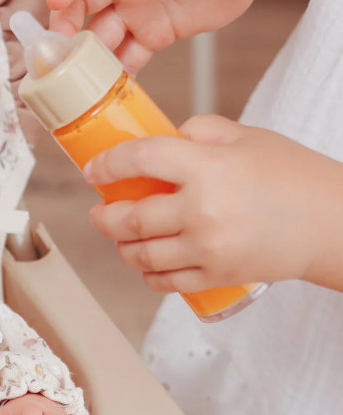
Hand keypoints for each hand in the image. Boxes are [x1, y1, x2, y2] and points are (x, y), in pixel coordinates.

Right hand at [47, 0, 276, 71]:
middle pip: (85, 2)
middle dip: (66, 25)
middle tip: (58, 51)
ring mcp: (138, 12)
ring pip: (102, 36)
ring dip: (89, 57)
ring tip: (80, 81)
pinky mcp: (150, 35)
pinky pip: (127, 57)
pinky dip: (116, 75)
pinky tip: (109, 94)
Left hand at [84, 115, 342, 291]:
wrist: (333, 223)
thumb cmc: (293, 177)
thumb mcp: (249, 138)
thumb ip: (202, 132)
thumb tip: (163, 138)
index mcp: (209, 168)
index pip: (142, 159)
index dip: (109, 164)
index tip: (95, 170)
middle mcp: (203, 211)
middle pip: (130, 219)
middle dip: (104, 217)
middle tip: (100, 211)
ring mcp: (207, 248)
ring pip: (140, 255)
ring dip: (122, 247)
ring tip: (122, 236)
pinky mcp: (214, 276)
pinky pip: (162, 281)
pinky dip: (147, 273)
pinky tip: (147, 262)